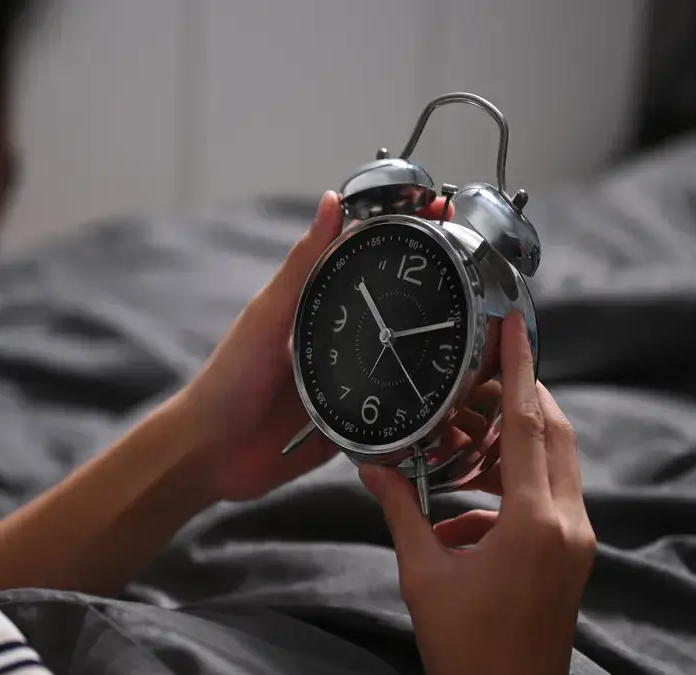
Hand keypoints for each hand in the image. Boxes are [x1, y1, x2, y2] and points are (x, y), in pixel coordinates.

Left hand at [178, 191, 453, 502]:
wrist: (212, 453)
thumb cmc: (229, 378)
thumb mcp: (269, 315)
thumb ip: (302, 264)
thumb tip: (332, 201)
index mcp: (319, 307)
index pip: (371, 264)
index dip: (408, 240)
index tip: (444, 216)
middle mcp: (340, 341)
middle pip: (400, 313)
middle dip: (439, 296)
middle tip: (481, 278)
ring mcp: (351, 383)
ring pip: (407, 363)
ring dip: (437, 356)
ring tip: (483, 337)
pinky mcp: (356, 426)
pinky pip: (398, 416)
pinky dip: (422, 411)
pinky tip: (453, 402)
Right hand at [359, 312, 593, 674]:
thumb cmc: (466, 655)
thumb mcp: (424, 575)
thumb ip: (401, 511)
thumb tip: (372, 465)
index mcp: (537, 522)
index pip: (531, 424)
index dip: (521, 367)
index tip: (516, 322)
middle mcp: (568, 525)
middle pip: (552, 435)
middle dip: (515, 399)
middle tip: (470, 379)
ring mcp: (575, 543)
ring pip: (551, 466)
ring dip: (508, 447)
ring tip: (455, 442)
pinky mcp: (569, 560)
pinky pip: (544, 500)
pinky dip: (507, 488)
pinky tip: (457, 511)